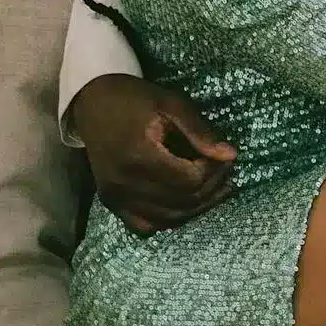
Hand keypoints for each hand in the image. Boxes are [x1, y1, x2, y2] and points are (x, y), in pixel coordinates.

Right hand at [69, 73, 236, 234]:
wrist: (93, 103)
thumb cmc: (136, 99)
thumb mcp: (172, 104)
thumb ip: (200, 132)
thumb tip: (231, 156)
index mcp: (138, 157)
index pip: (190, 181)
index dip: (214, 172)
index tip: (222, 156)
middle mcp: (124, 184)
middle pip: (182, 202)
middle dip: (211, 188)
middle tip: (224, 169)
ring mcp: (115, 198)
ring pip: (167, 219)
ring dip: (196, 207)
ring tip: (213, 186)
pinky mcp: (111, 203)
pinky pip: (145, 226)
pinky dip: (169, 219)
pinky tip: (183, 201)